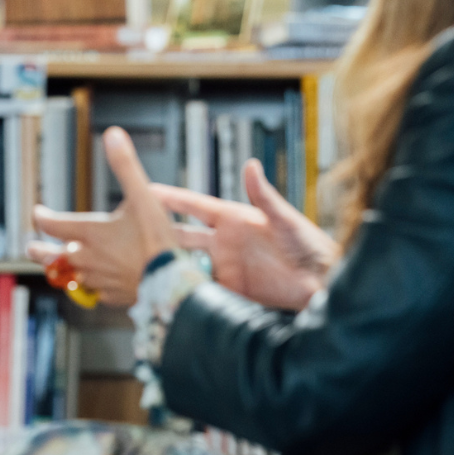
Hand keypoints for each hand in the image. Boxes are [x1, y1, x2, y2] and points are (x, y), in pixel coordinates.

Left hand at [26, 127, 177, 306]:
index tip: (38, 212)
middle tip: (30, 248)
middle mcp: (88, 259)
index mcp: (90, 233)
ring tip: (58, 268)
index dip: (42, 217)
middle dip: (39, 251)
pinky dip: (90, 286)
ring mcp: (99, 281)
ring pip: (71, 278)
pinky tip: (94, 284)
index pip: (53, 224)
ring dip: (63, 270)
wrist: (171, 282)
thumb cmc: (156, 240)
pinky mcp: (112, 297)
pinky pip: (94, 292)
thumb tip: (113, 136)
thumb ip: (125, 166)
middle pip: (53, 257)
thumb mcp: (143, 196)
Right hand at [149, 158, 337, 310]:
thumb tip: (250, 165)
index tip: (142, 189)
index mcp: (234, 218)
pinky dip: (186, 288)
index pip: (192, 205)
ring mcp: (226, 266)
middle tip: (129, 231)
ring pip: (187, 262)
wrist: (324, 281)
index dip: (168, 198)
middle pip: (181, 234)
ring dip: (168, 262)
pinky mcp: (233, 289)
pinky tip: (169, 289)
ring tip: (141, 263)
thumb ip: (264, 195)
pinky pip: (203, 287)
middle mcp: (225, 242)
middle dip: (156, 231)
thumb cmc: (311, 245)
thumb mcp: (285, 218)